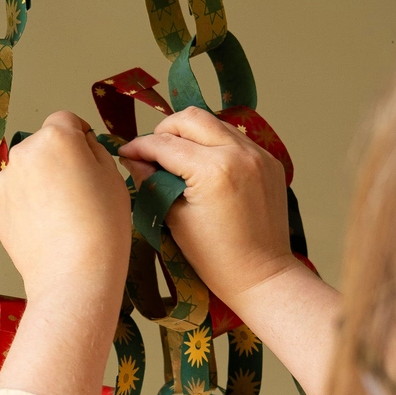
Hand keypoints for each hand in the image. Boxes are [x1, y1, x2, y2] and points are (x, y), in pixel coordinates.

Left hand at [0, 111, 131, 304]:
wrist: (74, 276)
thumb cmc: (102, 226)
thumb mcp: (113, 177)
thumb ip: (94, 150)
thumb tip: (81, 144)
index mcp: (56, 138)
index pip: (66, 120)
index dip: (80, 137)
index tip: (89, 158)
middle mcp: (23, 153)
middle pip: (44, 145)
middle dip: (59, 159)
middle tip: (80, 192)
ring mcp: (6, 182)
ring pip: (29, 170)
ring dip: (42, 181)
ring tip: (64, 214)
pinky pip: (18, 195)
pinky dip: (30, 204)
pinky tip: (48, 226)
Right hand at [119, 106, 299, 308]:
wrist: (261, 276)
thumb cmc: (215, 258)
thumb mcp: (174, 220)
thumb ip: (151, 182)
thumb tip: (132, 159)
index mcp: (213, 170)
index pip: (165, 144)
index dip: (139, 147)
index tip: (125, 153)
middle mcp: (239, 154)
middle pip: (190, 118)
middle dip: (165, 131)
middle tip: (152, 152)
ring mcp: (259, 155)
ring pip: (214, 123)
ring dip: (191, 135)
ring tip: (178, 159)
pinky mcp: (270, 161)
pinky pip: (235, 138)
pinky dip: (215, 145)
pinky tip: (205, 167)